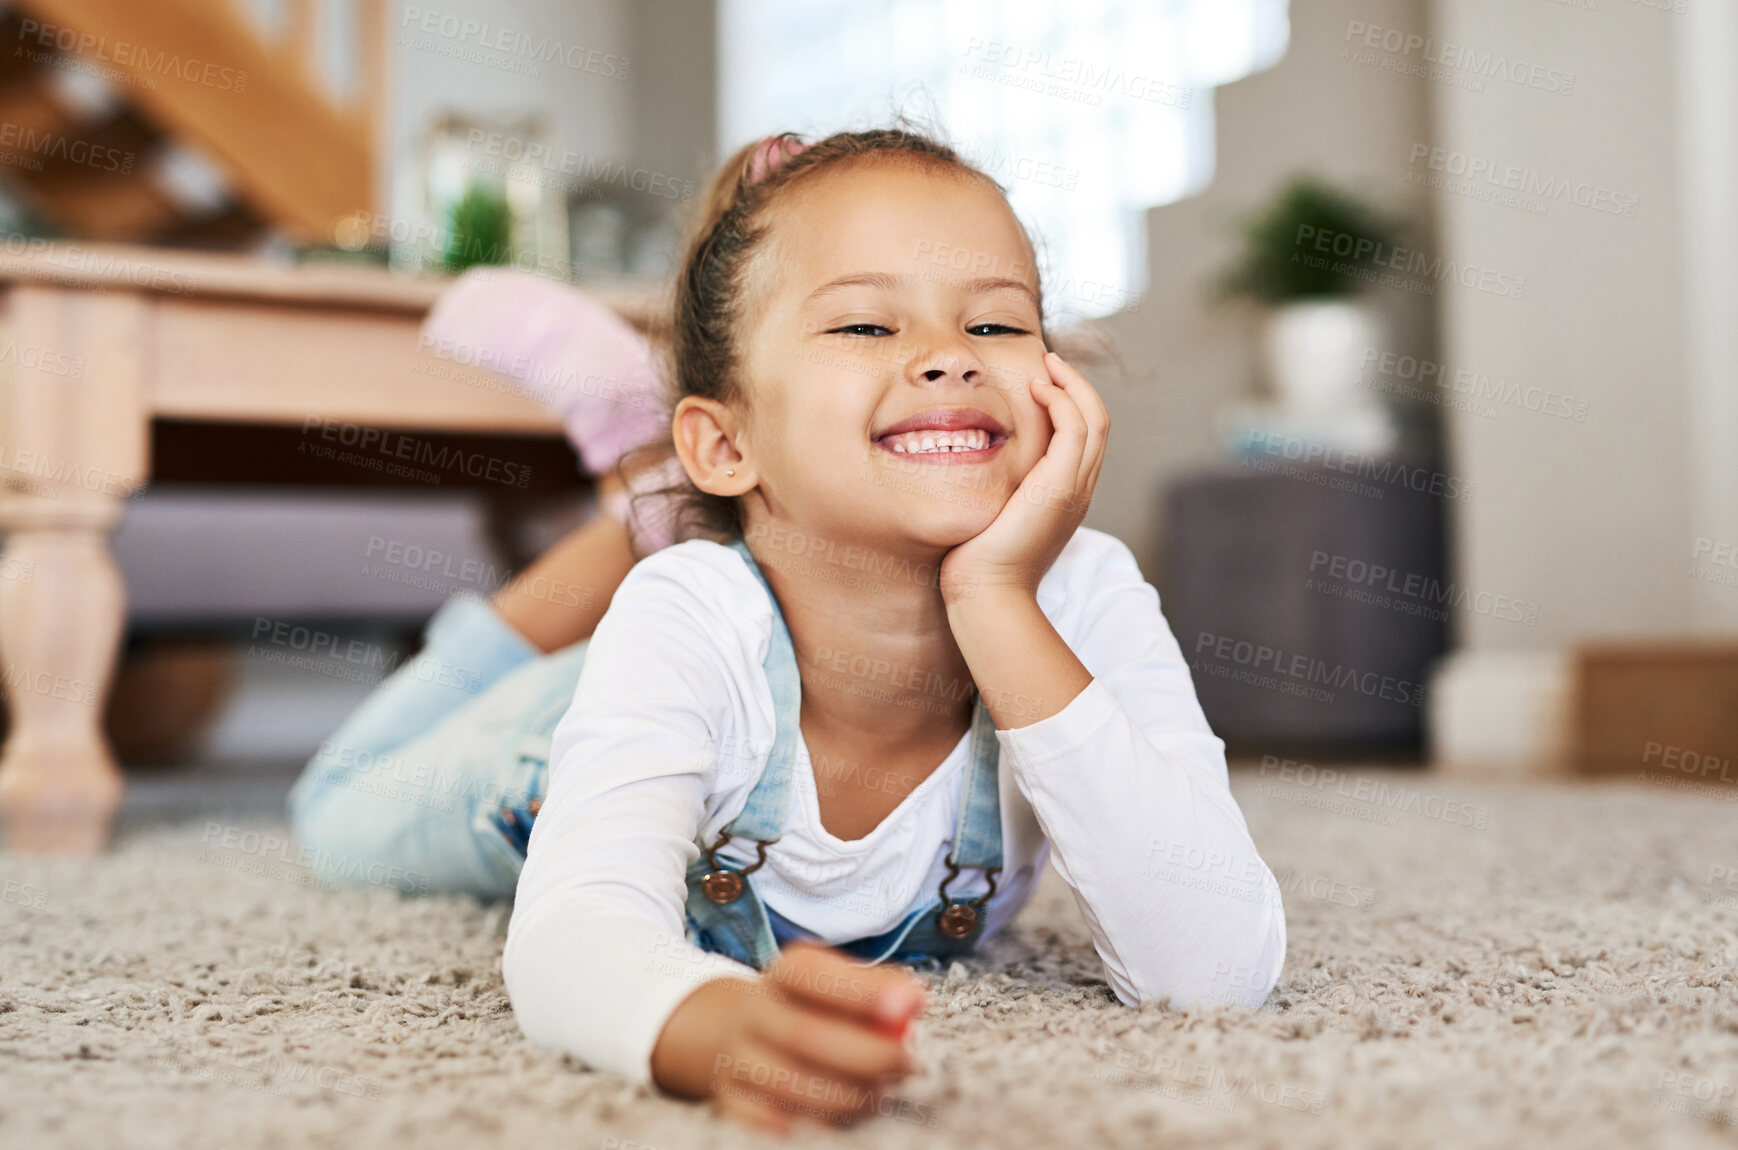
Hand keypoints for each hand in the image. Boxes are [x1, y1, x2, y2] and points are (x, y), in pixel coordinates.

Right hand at [649, 942, 926, 1133]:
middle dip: (866, 1053)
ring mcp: (736, 1059)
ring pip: (790, 1084)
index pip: (814, 973)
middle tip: (906, 1062)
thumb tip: (914, 1001)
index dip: (862, 990)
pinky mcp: (731, 1102)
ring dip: (846, 1094)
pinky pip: (770, 1122)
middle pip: (804, 1034)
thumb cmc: (813, 1009)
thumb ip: (878, 988)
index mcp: (785, 973)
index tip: (911, 1004)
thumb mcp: (840, 985)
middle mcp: (753, 1011)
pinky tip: (839, 1117)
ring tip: (879, 1092)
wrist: (744, 1031)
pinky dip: (812, 1124)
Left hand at [940, 351, 1108, 602]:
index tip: (1043, 381)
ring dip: (1071, 385)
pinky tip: (1036, 389)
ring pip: (1094, 419)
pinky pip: (1076, 428)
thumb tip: (973, 468)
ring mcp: (1075, 488)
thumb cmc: (978, 561)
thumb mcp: (992, 514)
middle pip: (1098, 422)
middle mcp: (1079, 490)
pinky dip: (1062, 400)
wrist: (986, 593)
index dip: (1071, 404)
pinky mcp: (1060, 486)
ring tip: (1044, 367)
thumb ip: (996, 489)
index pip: (1084, 438)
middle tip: (1049, 362)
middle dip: (1077, 385)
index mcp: (1067, 496)